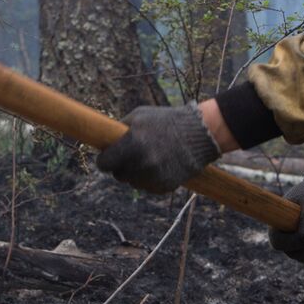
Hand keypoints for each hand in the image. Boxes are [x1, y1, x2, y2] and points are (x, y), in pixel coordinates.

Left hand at [96, 104, 220, 192]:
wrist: (200, 134)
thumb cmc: (166, 121)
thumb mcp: (139, 116)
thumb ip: (119, 129)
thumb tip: (103, 142)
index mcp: (132, 144)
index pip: (104, 164)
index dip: (105, 160)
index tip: (108, 157)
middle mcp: (142, 163)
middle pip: (118, 175)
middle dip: (122, 166)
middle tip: (132, 155)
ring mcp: (154, 177)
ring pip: (133, 183)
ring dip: (136, 173)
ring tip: (151, 157)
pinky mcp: (165, 187)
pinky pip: (148, 187)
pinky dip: (151, 179)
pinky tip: (161, 164)